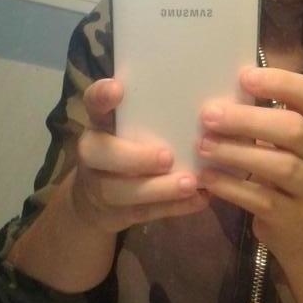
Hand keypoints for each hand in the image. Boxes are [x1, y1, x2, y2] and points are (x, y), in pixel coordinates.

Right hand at [71, 78, 208, 232]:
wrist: (95, 201)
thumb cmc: (128, 147)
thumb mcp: (130, 128)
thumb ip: (154, 113)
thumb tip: (210, 94)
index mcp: (99, 124)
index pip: (92, 104)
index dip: (101, 96)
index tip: (118, 88)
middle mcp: (94, 154)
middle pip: (101, 153)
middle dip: (134, 157)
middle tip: (167, 156)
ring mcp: (100, 187)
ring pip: (123, 191)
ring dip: (159, 188)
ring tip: (191, 183)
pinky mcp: (116, 214)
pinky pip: (144, 213)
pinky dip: (173, 207)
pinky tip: (200, 199)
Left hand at [197, 66, 302, 267]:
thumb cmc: (283, 172)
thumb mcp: (280, 142)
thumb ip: (259, 116)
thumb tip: (216, 89)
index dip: (280, 82)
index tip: (243, 77)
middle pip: (293, 129)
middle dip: (249, 119)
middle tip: (208, 114)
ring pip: (280, 165)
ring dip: (238, 153)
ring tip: (203, 146)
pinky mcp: (292, 215)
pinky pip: (262, 199)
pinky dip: (232, 187)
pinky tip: (207, 177)